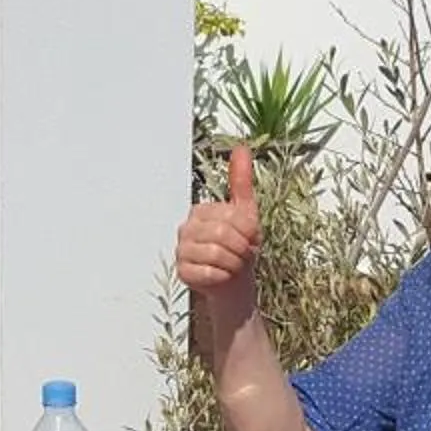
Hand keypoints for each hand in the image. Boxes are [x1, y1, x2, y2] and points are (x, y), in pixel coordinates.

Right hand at [174, 145, 261, 305]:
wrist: (234, 281)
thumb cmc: (239, 247)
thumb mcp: (245, 213)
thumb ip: (241, 181)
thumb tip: (241, 148)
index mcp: (200, 211)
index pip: (231, 216)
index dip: (248, 231)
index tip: (249, 238)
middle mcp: (186, 228)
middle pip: (222, 234)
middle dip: (240, 248)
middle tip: (242, 254)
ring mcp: (181, 250)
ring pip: (215, 253)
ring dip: (232, 263)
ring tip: (233, 264)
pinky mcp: (181, 272)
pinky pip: (207, 272)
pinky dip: (221, 276)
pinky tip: (221, 275)